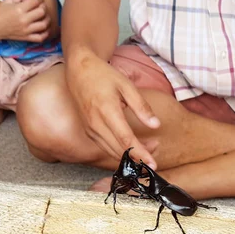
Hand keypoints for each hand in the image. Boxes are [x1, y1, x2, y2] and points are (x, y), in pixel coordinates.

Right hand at [0, 0, 50, 42]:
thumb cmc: (0, 12)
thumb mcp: (8, 0)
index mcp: (19, 9)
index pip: (36, 1)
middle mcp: (24, 20)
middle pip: (42, 12)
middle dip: (44, 7)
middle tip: (41, 6)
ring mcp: (26, 30)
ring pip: (44, 25)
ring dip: (47, 19)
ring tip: (44, 16)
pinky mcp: (27, 38)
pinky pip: (41, 38)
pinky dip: (46, 33)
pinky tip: (45, 28)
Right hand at [68, 50, 160, 168]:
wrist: (79, 70)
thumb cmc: (103, 75)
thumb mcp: (127, 86)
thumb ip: (142, 107)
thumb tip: (156, 125)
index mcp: (107, 111)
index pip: (126, 140)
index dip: (140, 154)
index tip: (153, 163)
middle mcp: (96, 124)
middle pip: (119, 149)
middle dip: (138, 157)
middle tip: (156, 156)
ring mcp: (90, 129)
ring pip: (111, 151)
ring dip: (129, 156)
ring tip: (149, 151)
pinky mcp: (88, 131)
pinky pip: (105, 147)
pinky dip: (119, 151)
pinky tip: (132, 148)